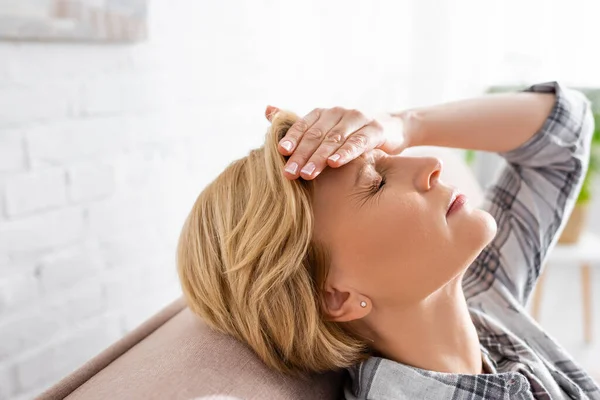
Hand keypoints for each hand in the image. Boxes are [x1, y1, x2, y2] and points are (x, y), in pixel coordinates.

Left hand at [265, 105, 407, 179]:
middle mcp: (339, 112)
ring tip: (307, 174)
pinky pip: (358, 142)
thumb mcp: (325, 130)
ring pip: (334, 139)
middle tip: (289, 174)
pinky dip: (345, 153)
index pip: (303, 125)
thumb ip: (298, 124)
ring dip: (319, 158)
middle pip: (316, 135)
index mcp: (324, 113)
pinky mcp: (375, 130)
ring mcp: (358, 119)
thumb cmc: (352, 134)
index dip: (292, 138)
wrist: (391, 129)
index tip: (280, 152)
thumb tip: (267, 109)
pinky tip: (334, 164)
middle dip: (301, 155)